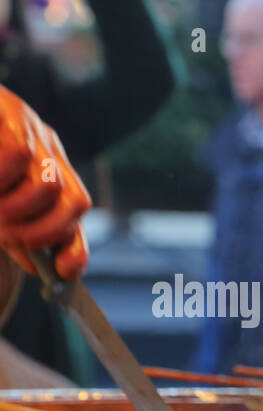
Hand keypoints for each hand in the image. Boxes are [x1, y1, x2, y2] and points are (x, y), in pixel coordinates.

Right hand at [0, 84, 90, 280]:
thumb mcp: (0, 205)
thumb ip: (20, 233)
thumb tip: (45, 268)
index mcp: (49, 168)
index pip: (77, 208)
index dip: (75, 247)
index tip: (62, 271)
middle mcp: (47, 149)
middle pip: (75, 203)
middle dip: (41, 234)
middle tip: (4, 236)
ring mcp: (30, 126)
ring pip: (48, 187)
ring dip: (14, 211)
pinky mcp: (8, 108)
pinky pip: (17, 154)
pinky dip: (1, 177)